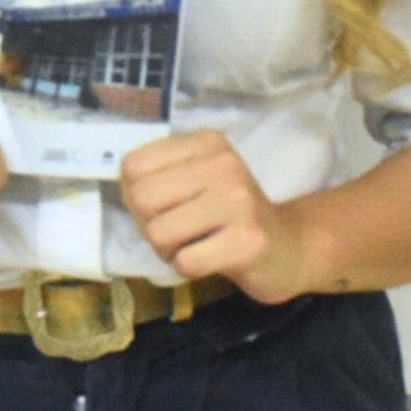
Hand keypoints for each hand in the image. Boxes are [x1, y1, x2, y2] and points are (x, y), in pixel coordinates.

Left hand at [121, 129, 308, 303]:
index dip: (134, 194)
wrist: (289, 246)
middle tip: (177, 232)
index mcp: (206, 142)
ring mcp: (238, 201)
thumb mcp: (198, 179)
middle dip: (150, 225)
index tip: (160, 206)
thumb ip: (160, 175)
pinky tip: (211, 259)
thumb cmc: (231, 213)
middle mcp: (223, 164)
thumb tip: (120, 184)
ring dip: (169, 249)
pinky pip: (185, 261)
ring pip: (160, 231)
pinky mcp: (247, 241)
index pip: (135, 164)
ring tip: (195, 244)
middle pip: (143, 198)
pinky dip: (189, 267)